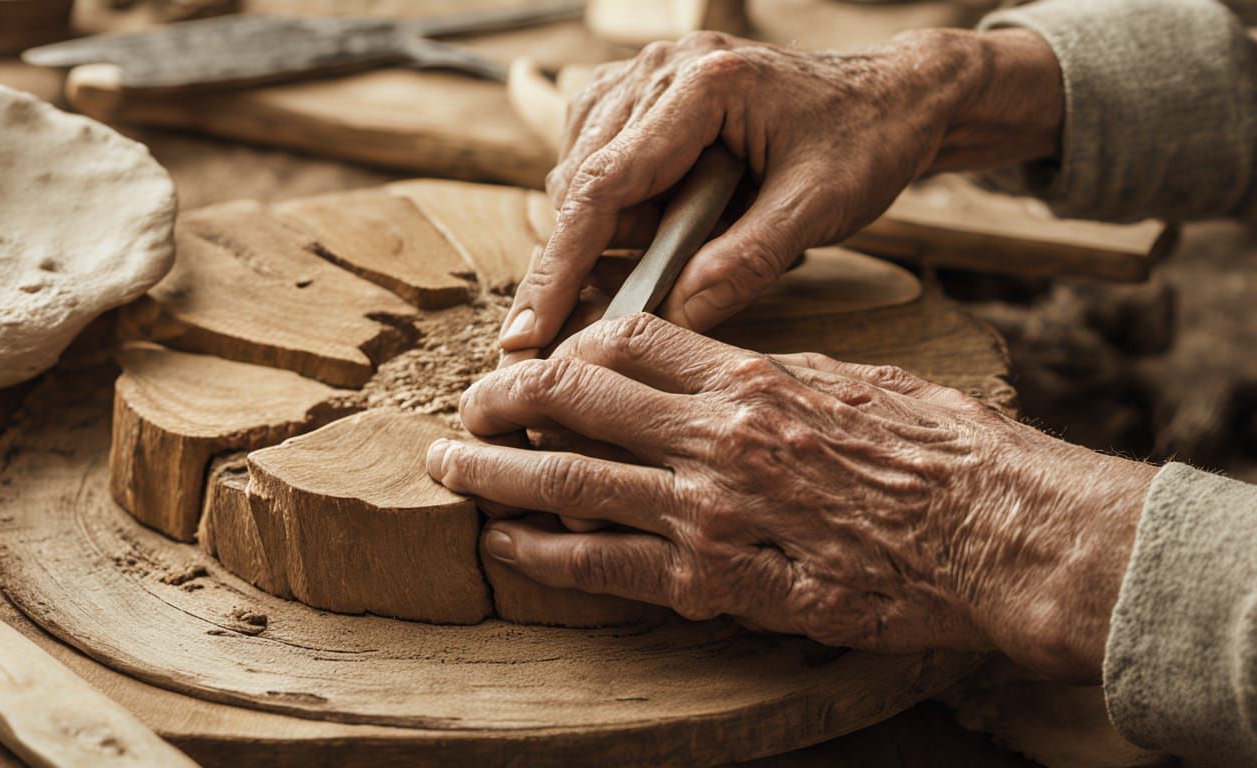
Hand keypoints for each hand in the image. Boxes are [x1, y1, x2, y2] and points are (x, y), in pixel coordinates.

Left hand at [431, 315, 1154, 680]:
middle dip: (505, 397)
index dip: (571, 343)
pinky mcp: (716, 583)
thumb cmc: (947, 452)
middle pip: (574, 394)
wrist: (997, 533)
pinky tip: (506, 546)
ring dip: (495, 471)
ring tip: (450, 467)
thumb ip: (780, 379)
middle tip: (470, 403)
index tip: (547, 356)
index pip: (628, 336)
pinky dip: (544, 553)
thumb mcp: (864, 383)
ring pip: (567, 479)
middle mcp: (714, 435)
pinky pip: (606, 566)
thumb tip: (729, 375)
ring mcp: (708, 510)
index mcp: (751, 375)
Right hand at [499, 28, 1063, 357]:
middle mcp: (660, 68)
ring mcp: (645, 76)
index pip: (603, 187)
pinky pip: (599, 163)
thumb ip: (744, 263)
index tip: (528, 335)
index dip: (560, 269)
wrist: (892, 96)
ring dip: (618, 230)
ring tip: (694, 237)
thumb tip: (670, 321)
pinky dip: (622, 208)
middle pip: (581, 184)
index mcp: (703, 85)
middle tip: (644, 299)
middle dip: (595, 256)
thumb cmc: (864, 142)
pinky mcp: (642, 95)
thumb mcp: (817, 209)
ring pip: (582, 177)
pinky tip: (676, 217)